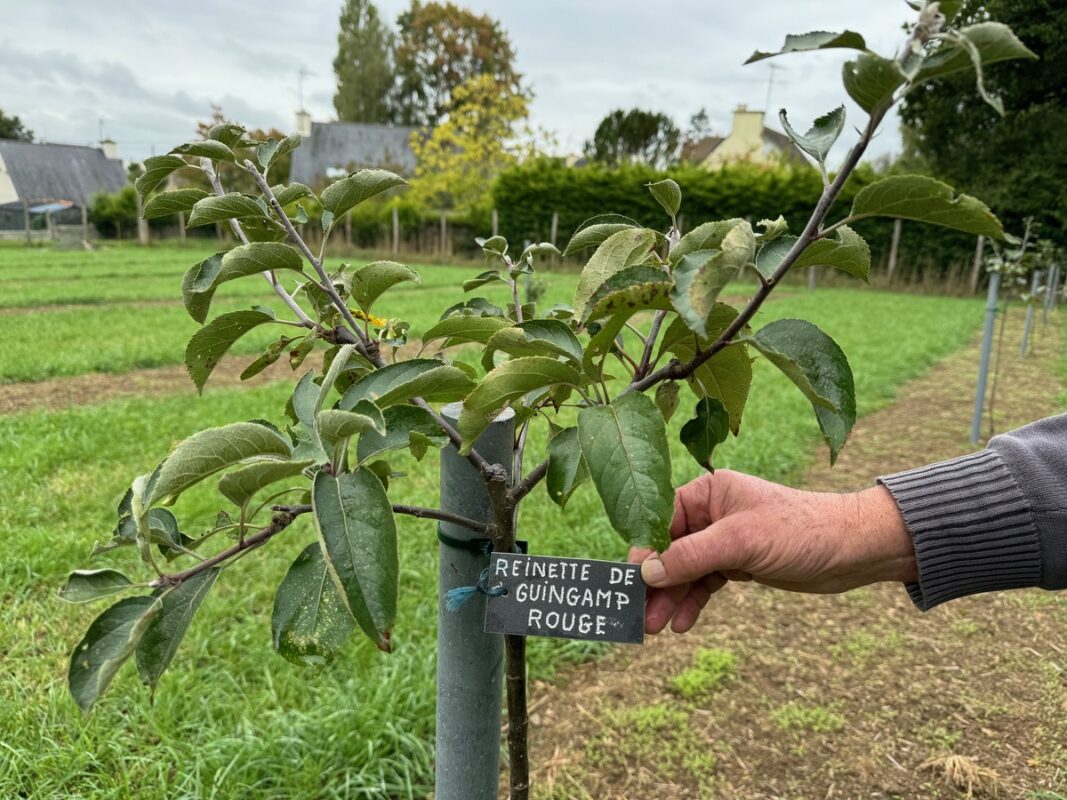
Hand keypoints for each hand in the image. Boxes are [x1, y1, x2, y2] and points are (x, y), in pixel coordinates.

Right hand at [629, 470, 916, 633]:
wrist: (852, 551)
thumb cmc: (801, 531)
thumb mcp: (741, 541)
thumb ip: (692, 555)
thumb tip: (648, 572)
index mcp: (709, 491)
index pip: (662, 519)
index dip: (644, 550)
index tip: (630, 581)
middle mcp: (712, 512)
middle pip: (670, 548)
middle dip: (656, 582)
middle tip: (638, 615)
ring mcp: (725, 539)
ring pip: (686, 570)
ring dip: (671, 598)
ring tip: (655, 628)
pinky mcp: (739, 562)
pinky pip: (705, 582)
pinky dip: (693, 601)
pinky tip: (682, 624)